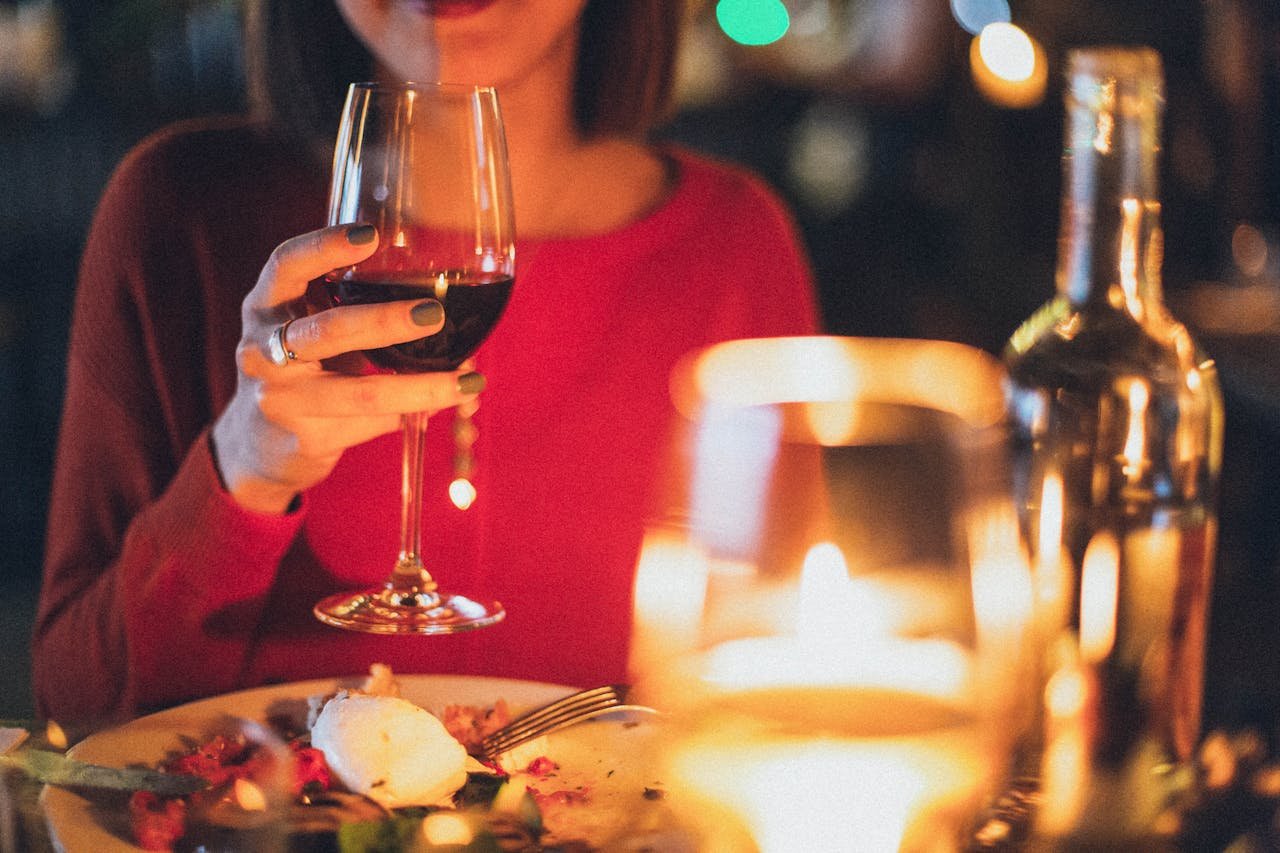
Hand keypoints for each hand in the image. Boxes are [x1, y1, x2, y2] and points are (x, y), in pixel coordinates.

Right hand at [210, 224, 483, 514]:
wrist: (259, 444)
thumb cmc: (301, 367)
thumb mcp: (308, 326)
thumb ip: (349, 305)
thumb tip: (442, 299)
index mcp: (265, 306)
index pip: (286, 266)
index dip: (324, 247)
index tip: (371, 235)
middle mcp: (262, 350)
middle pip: (328, 331)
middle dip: (385, 321)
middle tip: (434, 313)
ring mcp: (280, 399)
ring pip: (359, 393)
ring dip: (418, 388)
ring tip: (466, 382)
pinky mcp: (304, 439)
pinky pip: (369, 425)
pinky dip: (408, 414)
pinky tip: (438, 407)